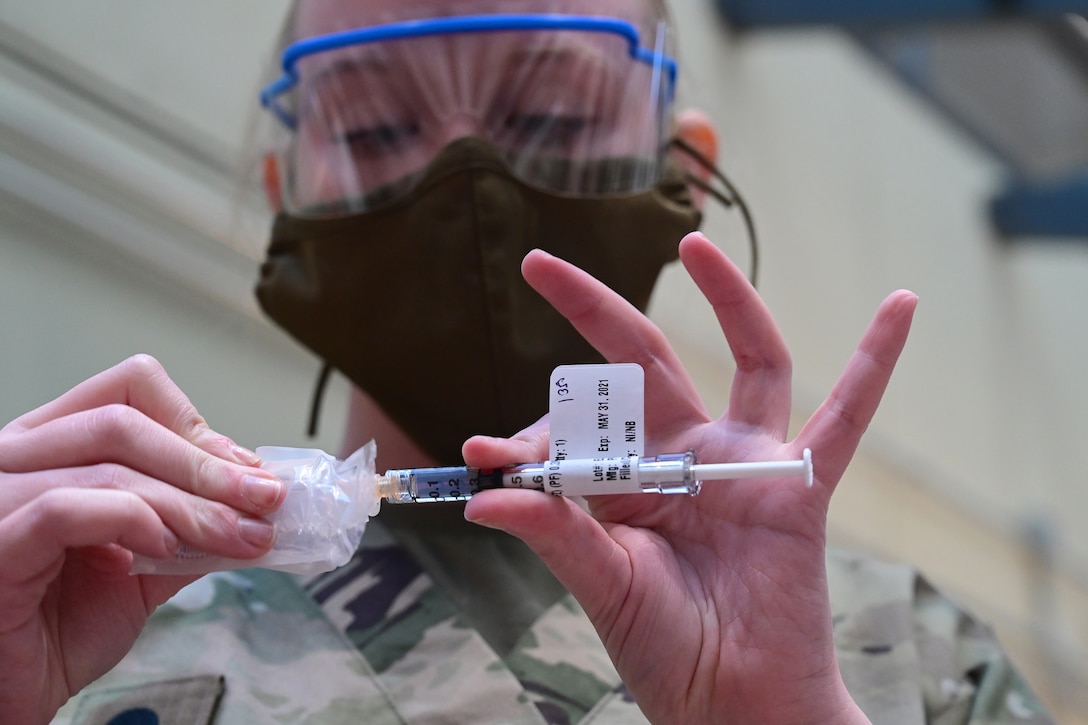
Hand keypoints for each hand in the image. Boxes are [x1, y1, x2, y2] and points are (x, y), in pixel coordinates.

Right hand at [0, 355, 284, 723]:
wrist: (13, 696)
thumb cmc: (59, 626)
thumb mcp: (145, 562)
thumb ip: (191, 521)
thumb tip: (258, 499)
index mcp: (52, 447)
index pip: (128, 390)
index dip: (194, 423)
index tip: (247, 469)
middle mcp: (17, 459)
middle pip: (126, 422)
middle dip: (210, 466)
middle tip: (266, 501)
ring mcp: (0, 497)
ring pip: (110, 465)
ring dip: (192, 502)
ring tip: (240, 536)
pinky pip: (68, 508)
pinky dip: (132, 520)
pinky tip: (165, 548)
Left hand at [462, 232, 915, 723]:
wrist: (733, 704)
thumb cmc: (664, 649)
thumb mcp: (599, 582)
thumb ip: (552, 530)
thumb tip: (482, 497)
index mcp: (628, 480)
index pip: (578, 426)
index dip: (532, 433)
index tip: (485, 451)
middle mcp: (686, 457)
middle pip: (645, 361)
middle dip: (594, 311)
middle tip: (543, 265)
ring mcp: (746, 464)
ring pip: (749, 360)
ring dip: (729, 298)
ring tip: (693, 244)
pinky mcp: (800, 487)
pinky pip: (847, 416)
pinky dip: (876, 362)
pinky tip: (901, 305)